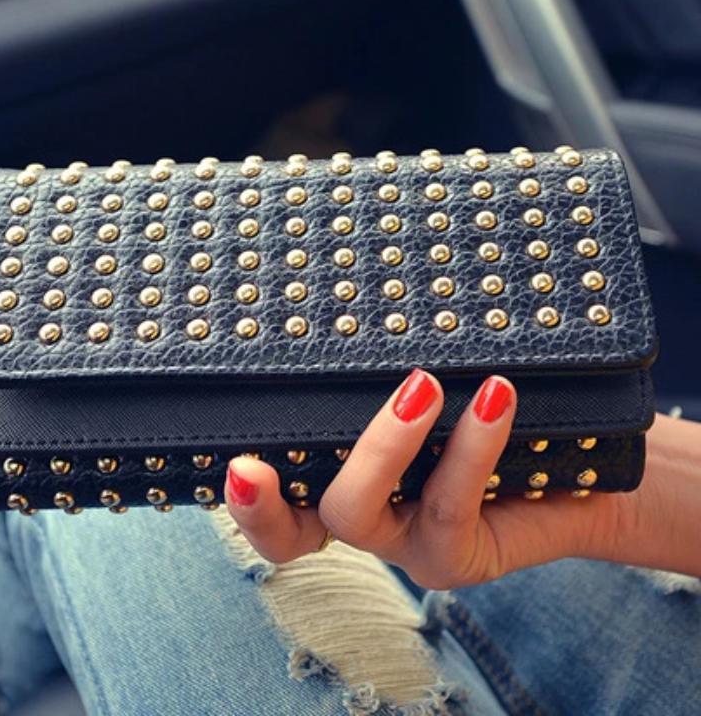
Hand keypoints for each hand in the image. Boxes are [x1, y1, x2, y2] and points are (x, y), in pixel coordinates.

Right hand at [224, 370, 639, 588]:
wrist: (603, 474)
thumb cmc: (510, 411)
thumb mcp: (441, 377)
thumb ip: (397, 356)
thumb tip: (369, 281)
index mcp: (344, 475)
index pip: (277, 493)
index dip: (245, 493)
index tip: (234, 460)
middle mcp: (365, 514)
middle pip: (290, 535)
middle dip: (263, 507)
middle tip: (251, 464)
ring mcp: (406, 542)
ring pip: (356, 514)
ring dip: (379, 447)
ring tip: (422, 384)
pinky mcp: (457, 557)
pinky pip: (447, 505)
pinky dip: (466, 447)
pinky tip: (495, 397)